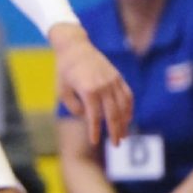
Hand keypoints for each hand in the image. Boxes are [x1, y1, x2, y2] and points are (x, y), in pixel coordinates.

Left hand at [52, 25, 134, 145]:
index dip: (94, 131)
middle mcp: (103, 86)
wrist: (75, 47)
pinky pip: (127, 95)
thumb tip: (88, 116)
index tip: (94, 142)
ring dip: (124, 123)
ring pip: (123, 106)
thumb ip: (74, 107)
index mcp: (88, 90)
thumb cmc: (65, 70)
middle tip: (116, 145)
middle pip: (113, 114)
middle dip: (115, 132)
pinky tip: (127, 118)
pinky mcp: (117, 77)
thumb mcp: (62, 90)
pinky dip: (129, 108)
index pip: (94, 117)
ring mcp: (113, 81)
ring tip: (123, 135)